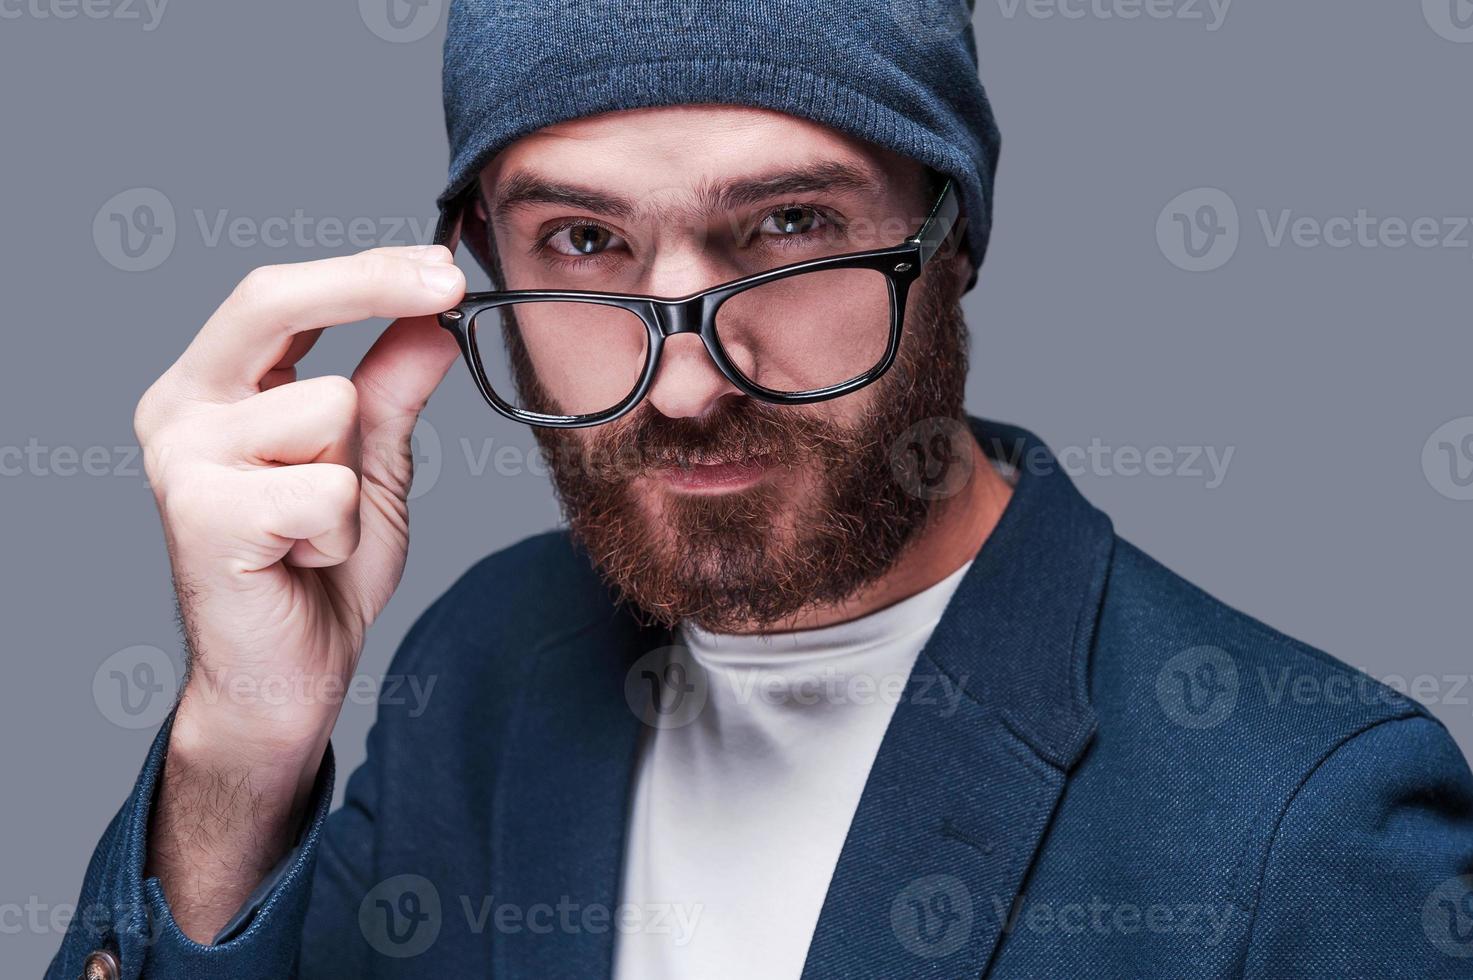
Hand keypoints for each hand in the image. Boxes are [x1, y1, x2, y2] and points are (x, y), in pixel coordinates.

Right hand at [133, 245, 463, 937]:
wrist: (288, 677)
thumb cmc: (320, 572)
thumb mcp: (369, 466)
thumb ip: (391, 393)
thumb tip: (434, 323)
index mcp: (214, 387)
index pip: (284, 296)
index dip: (366, 270)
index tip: (446, 266)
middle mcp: (180, 409)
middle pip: (272, 299)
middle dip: (369, 283)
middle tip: (447, 284)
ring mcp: (180, 459)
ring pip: (327, 406)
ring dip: (353, 478)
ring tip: (319, 527)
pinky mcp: (199, 516)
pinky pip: (325, 487)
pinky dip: (340, 532)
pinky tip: (302, 560)